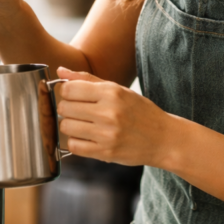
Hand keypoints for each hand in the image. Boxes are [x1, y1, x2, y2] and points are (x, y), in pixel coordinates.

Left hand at [55, 67, 173, 167]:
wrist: (163, 138)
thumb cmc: (140, 111)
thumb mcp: (119, 90)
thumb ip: (88, 79)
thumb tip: (60, 71)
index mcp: (112, 92)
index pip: (69, 89)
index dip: (66, 91)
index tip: (72, 95)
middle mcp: (109, 112)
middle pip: (64, 107)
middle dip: (66, 108)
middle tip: (77, 110)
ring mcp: (107, 134)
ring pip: (65, 127)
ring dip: (69, 125)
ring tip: (82, 124)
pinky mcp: (106, 153)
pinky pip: (74, 146)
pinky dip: (75, 142)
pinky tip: (86, 137)